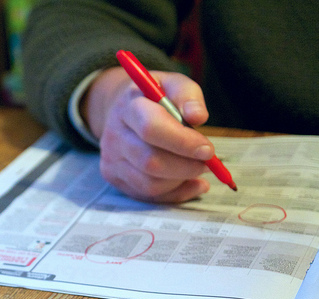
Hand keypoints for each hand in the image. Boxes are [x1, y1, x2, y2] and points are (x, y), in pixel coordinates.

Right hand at [81, 67, 212, 202]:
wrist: (121, 110)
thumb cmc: (155, 98)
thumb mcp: (173, 84)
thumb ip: (189, 96)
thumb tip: (197, 117)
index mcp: (129, 106)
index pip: (151, 128)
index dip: (182, 143)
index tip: (208, 150)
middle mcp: (114, 134)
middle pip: (150, 162)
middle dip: (186, 167)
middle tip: (207, 163)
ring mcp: (110, 158)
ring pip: (150, 183)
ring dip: (180, 180)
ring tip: (195, 168)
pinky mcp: (112, 176)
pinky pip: (147, 194)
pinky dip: (174, 193)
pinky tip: (188, 183)